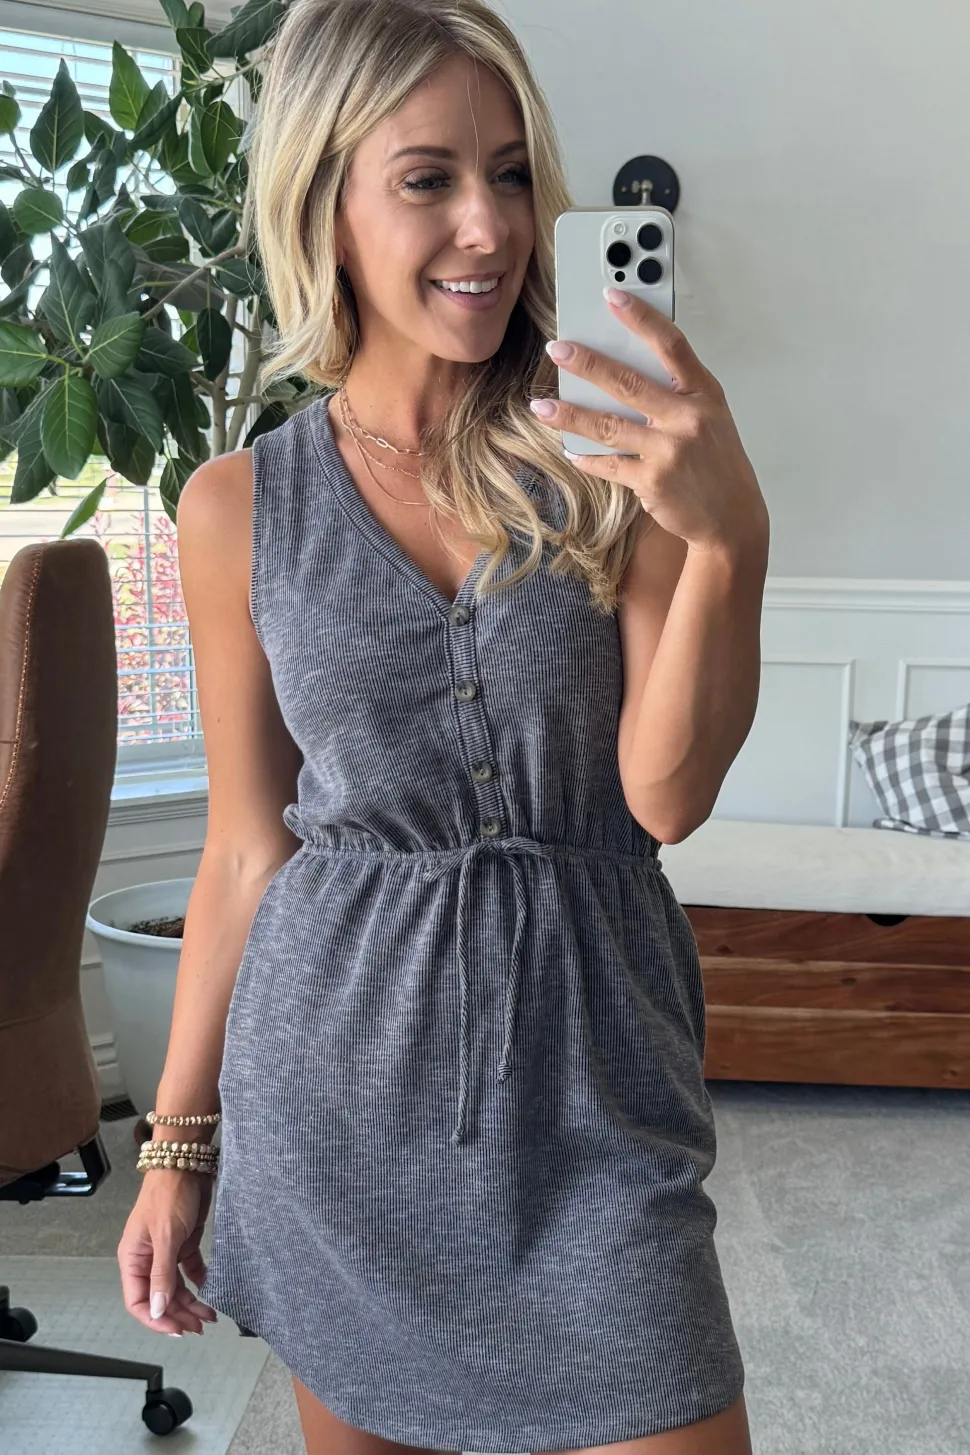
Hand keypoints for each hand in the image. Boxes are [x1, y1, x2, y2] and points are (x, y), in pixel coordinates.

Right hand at [118, 1171, 217, 1336]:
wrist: (186, 1164)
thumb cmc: (168, 1193)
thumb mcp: (166, 1236)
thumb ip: (162, 1274)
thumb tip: (159, 1309)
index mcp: (133, 1259)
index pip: (138, 1301)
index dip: (156, 1319)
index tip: (177, 1329)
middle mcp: (147, 1259)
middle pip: (160, 1298)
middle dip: (178, 1314)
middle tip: (199, 1327)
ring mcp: (166, 1252)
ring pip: (176, 1287)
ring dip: (190, 1303)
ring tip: (208, 1316)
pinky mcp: (183, 1243)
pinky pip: (189, 1271)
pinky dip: (199, 1283)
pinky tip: (210, 1291)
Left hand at [530, 288, 767, 556]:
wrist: (732, 517)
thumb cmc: (716, 461)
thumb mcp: (709, 417)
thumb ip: (675, 393)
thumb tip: (620, 370)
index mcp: (703, 393)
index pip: (671, 345)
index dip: (641, 318)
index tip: (612, 296)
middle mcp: (687, 418)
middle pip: (628, 382)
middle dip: (587, 364)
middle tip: (557, 350)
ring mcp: (669, 451)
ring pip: (608, 425)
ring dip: (570, 415)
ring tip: (541, 407)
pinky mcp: (652, 482)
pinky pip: (609, 465)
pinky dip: (587, 459)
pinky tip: (572, 451)